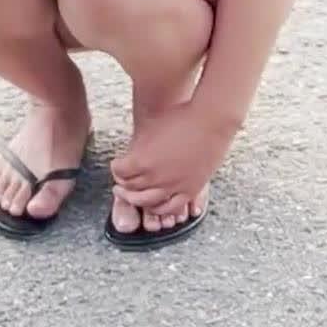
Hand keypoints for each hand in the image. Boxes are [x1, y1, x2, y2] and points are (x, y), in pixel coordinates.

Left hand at [108, 100, 238, 213]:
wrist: (210, 121)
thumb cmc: (179, 118)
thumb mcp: (149, 130)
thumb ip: (137, 147)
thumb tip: (129, 156)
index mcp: (141, 161)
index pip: (119, 173)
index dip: (116, 169)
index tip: (117, 166)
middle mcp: (155, 177)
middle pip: (130, 189)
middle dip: (123, 185)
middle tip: (121, 183)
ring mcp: (174, 186)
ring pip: (147, 203)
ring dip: (136, 200)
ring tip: (134, 197)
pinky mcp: (190, 190)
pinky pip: (171, 208)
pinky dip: (159, 208)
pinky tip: (155, 204)